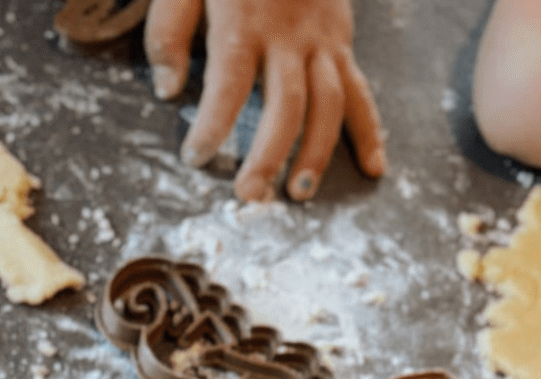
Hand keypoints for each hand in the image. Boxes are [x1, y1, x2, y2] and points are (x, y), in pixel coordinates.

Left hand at [145, 0, 384, 202]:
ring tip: (298, 194)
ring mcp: (321, 40)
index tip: (196, 157)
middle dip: (270, 154)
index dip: (213, 125)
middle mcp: (288, 35)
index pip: (229, 84)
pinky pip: (360, 91)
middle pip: (286, 104)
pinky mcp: (341, 41)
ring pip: (327, 104)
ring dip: (316, 153)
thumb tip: (167, 90)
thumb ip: (169, 32)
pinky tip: (373, 167)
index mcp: (244, 21)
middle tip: (251, 195)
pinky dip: (369, 131)